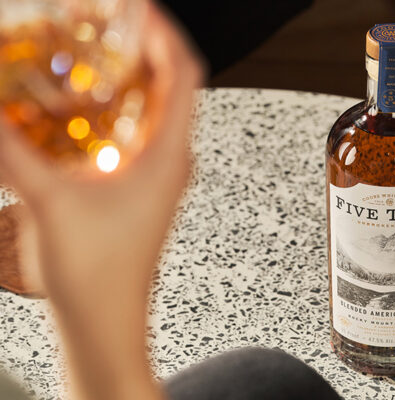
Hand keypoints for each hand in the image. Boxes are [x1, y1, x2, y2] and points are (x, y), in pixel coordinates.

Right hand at [0, 2, 203, 399]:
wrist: (106, 323)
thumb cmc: (93, 276)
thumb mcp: (47, 201)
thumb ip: (9, 148)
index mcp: (168, 157)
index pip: (183, 74)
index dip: (164, 34)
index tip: (137, 9)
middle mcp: (173, 162)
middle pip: (172, 89)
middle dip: (146, 52)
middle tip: (110, 26)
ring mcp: (160, 178)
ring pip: (158, 114)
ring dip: (135, 82)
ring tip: (101, 57)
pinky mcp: (144, 191)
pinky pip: (141, 138)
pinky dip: (122, 112)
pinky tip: (89, 110)